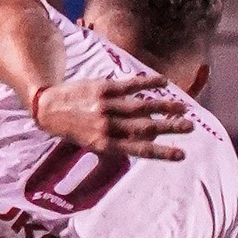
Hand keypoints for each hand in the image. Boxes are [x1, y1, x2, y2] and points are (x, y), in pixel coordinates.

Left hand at [32, 73, 193, 160]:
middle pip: (145, 128)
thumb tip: (147, 144)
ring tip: (183, 108)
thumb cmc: (73, 129)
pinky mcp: (103, 87)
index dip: (162, 152)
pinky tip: (163, 83)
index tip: (182, 154)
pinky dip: (147, 83)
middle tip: (190, 127)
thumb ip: (117, 145)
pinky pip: (129, 85)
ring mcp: (105, 105)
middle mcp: (106, 126)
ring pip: (141, 106)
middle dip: (170, 128)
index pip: (139, 150)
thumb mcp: (91, 144)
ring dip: (165, 106)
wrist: (46, 107)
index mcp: (104, 144)